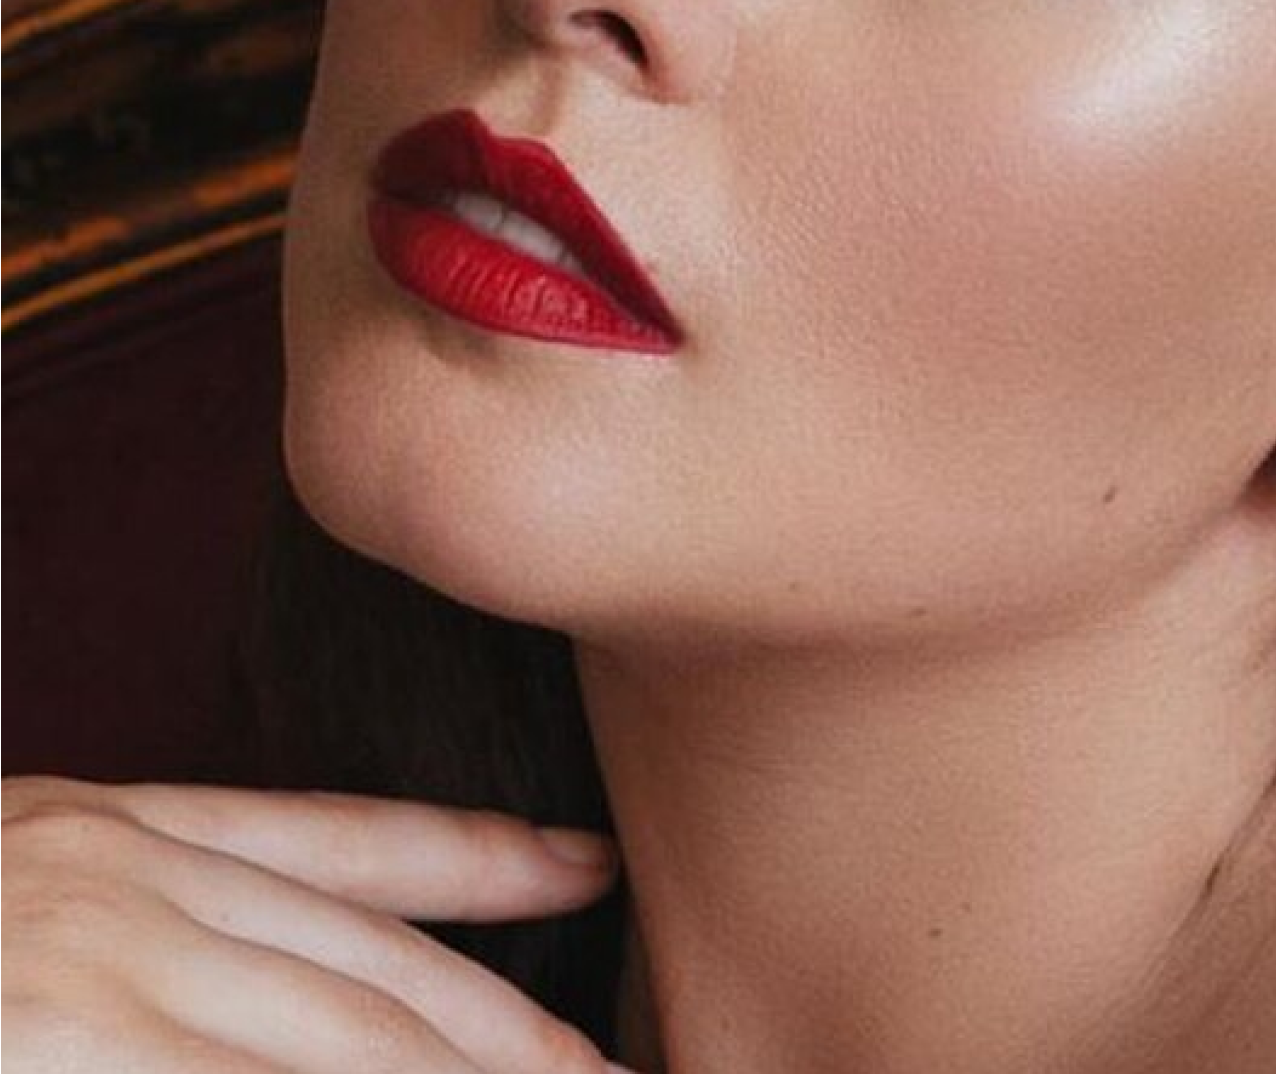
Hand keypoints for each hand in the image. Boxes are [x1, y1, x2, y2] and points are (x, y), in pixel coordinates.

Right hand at [0, 774, 638, 1070]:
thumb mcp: (20, 899)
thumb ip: (163, 931)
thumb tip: (268, 990)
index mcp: (107, 830)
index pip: (336, 842)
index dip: (476, 858)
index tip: (587, 862)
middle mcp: (121, 879)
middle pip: (371, 967)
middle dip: (506, 1033)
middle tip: (612, 1069)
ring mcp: (94, 964)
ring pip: (349, 1037)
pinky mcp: (64, 1046)